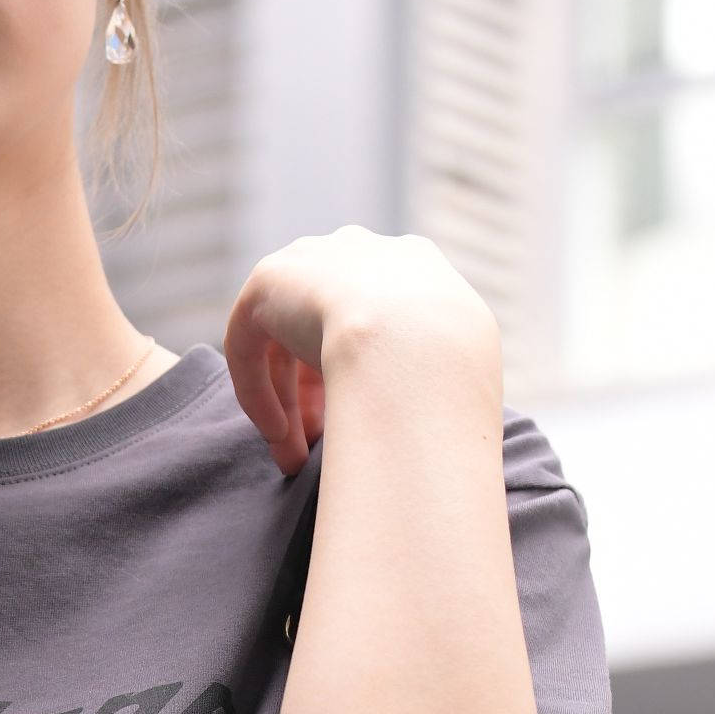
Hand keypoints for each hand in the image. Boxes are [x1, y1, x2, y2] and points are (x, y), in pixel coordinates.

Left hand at [224, 225, 498, 475]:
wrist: (416, 342)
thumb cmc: (454, 369)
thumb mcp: (464, 366)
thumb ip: (434, 374)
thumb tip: (434, 419)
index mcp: (413, 265)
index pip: (374, 322)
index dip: (363, 376)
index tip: (361, 421)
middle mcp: (360, 252)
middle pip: (323, 332)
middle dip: (319, 396)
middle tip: (320, 448)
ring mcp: (312, 260)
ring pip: (284, 345)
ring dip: (290, 407)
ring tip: (295, 460)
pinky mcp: (267, 281)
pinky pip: (251, 345)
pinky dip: (260, 396)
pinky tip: (280, 438)